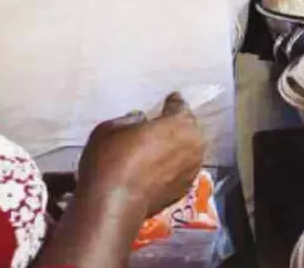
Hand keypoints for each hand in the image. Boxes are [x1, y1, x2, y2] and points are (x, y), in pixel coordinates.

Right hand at [77, 93, 206, 217]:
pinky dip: (174, 167)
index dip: (172, 102)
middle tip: (163, 126)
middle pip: (188, 128)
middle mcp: (193, 144)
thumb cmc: (111, 160)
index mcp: (179, 123)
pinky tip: (160, 169)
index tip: (169, 99)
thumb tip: (141, 119)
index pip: (179, 106)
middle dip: (178, 126)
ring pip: (188, 151)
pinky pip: (181, 170)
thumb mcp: (110, 129)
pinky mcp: (185, 190)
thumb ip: (130, 119)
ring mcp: (192, 169)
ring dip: (178, 147)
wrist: (114, 205)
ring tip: (162, 148)